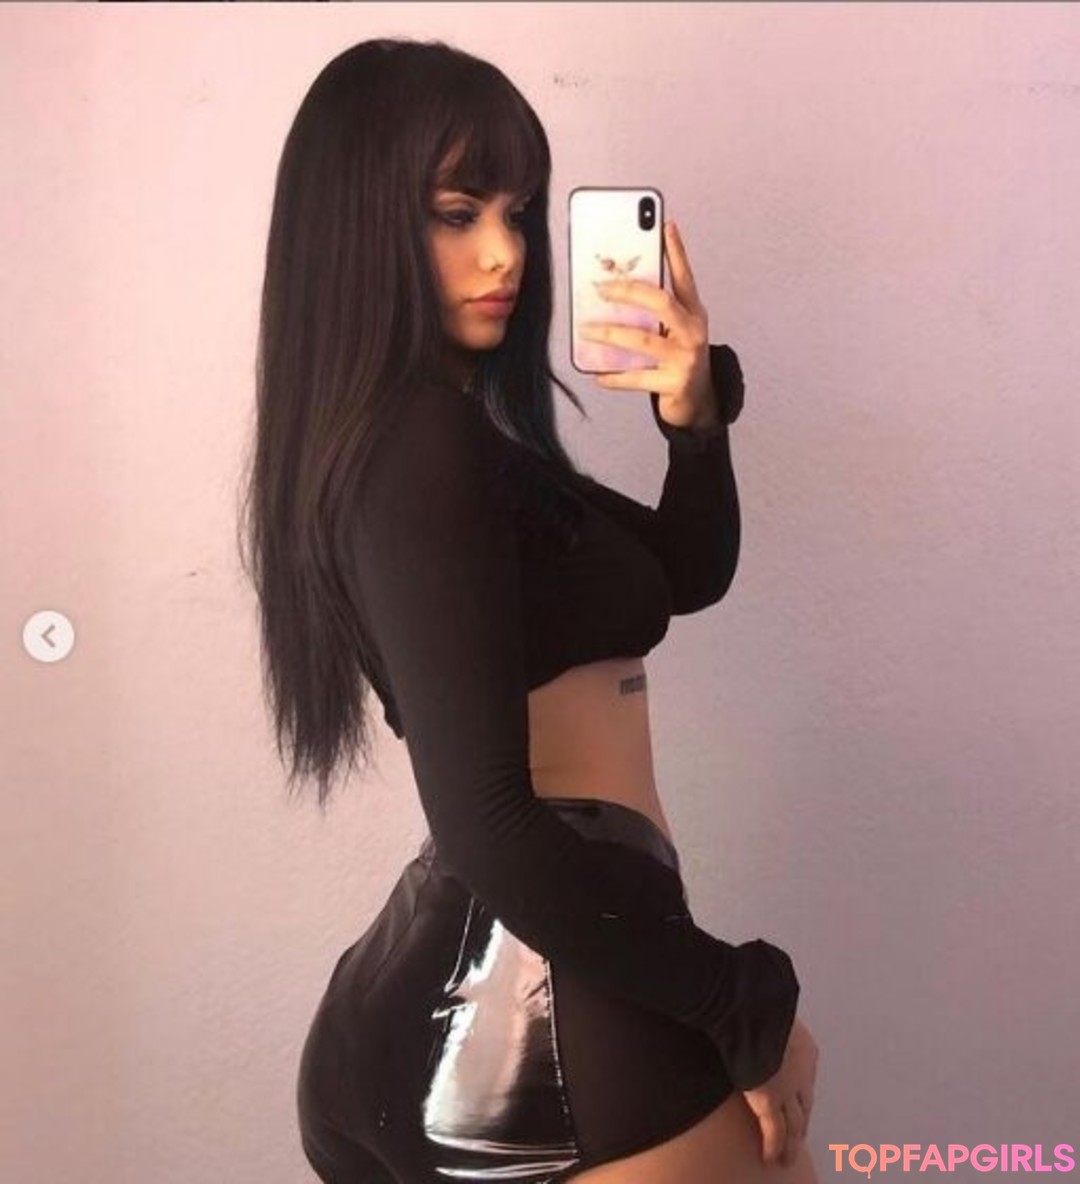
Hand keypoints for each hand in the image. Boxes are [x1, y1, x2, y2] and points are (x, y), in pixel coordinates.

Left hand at [577, 219, 718, 430]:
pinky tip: (596, 374)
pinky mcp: (674, 384)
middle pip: (661, 302)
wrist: (699, 401)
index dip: (676, 251)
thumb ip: (655, 310)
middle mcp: (693, 331)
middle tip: (600, 288)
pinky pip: (637, 378)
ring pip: (643, 340)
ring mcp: (685, 358)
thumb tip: (616, 285)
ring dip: (610, 335)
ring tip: (585, 331)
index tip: (664, 225)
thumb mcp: (675, 329)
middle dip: (628, 291)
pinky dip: (614, 377)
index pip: (685, 276)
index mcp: (694, 312)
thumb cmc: (680, 357)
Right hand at [741, 1016, 819, 1168]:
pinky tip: (770, 1158)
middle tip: (798, 1137)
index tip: (797, 1103)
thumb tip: (758, 1012)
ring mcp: (788, 1088)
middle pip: (805, 1106)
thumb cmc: (757, 1001)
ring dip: (791, 1145)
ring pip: (794, 1125)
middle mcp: (802, 1073)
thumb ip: (769, 1019)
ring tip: (785, 1158)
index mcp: (805, 1049)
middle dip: (802, 1123)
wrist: (751, 1007)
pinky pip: (774, 1132)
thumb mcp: (769, 1010)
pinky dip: (773, 1147)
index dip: (802, 1094)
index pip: (806, 1078)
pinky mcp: (770, 1100)